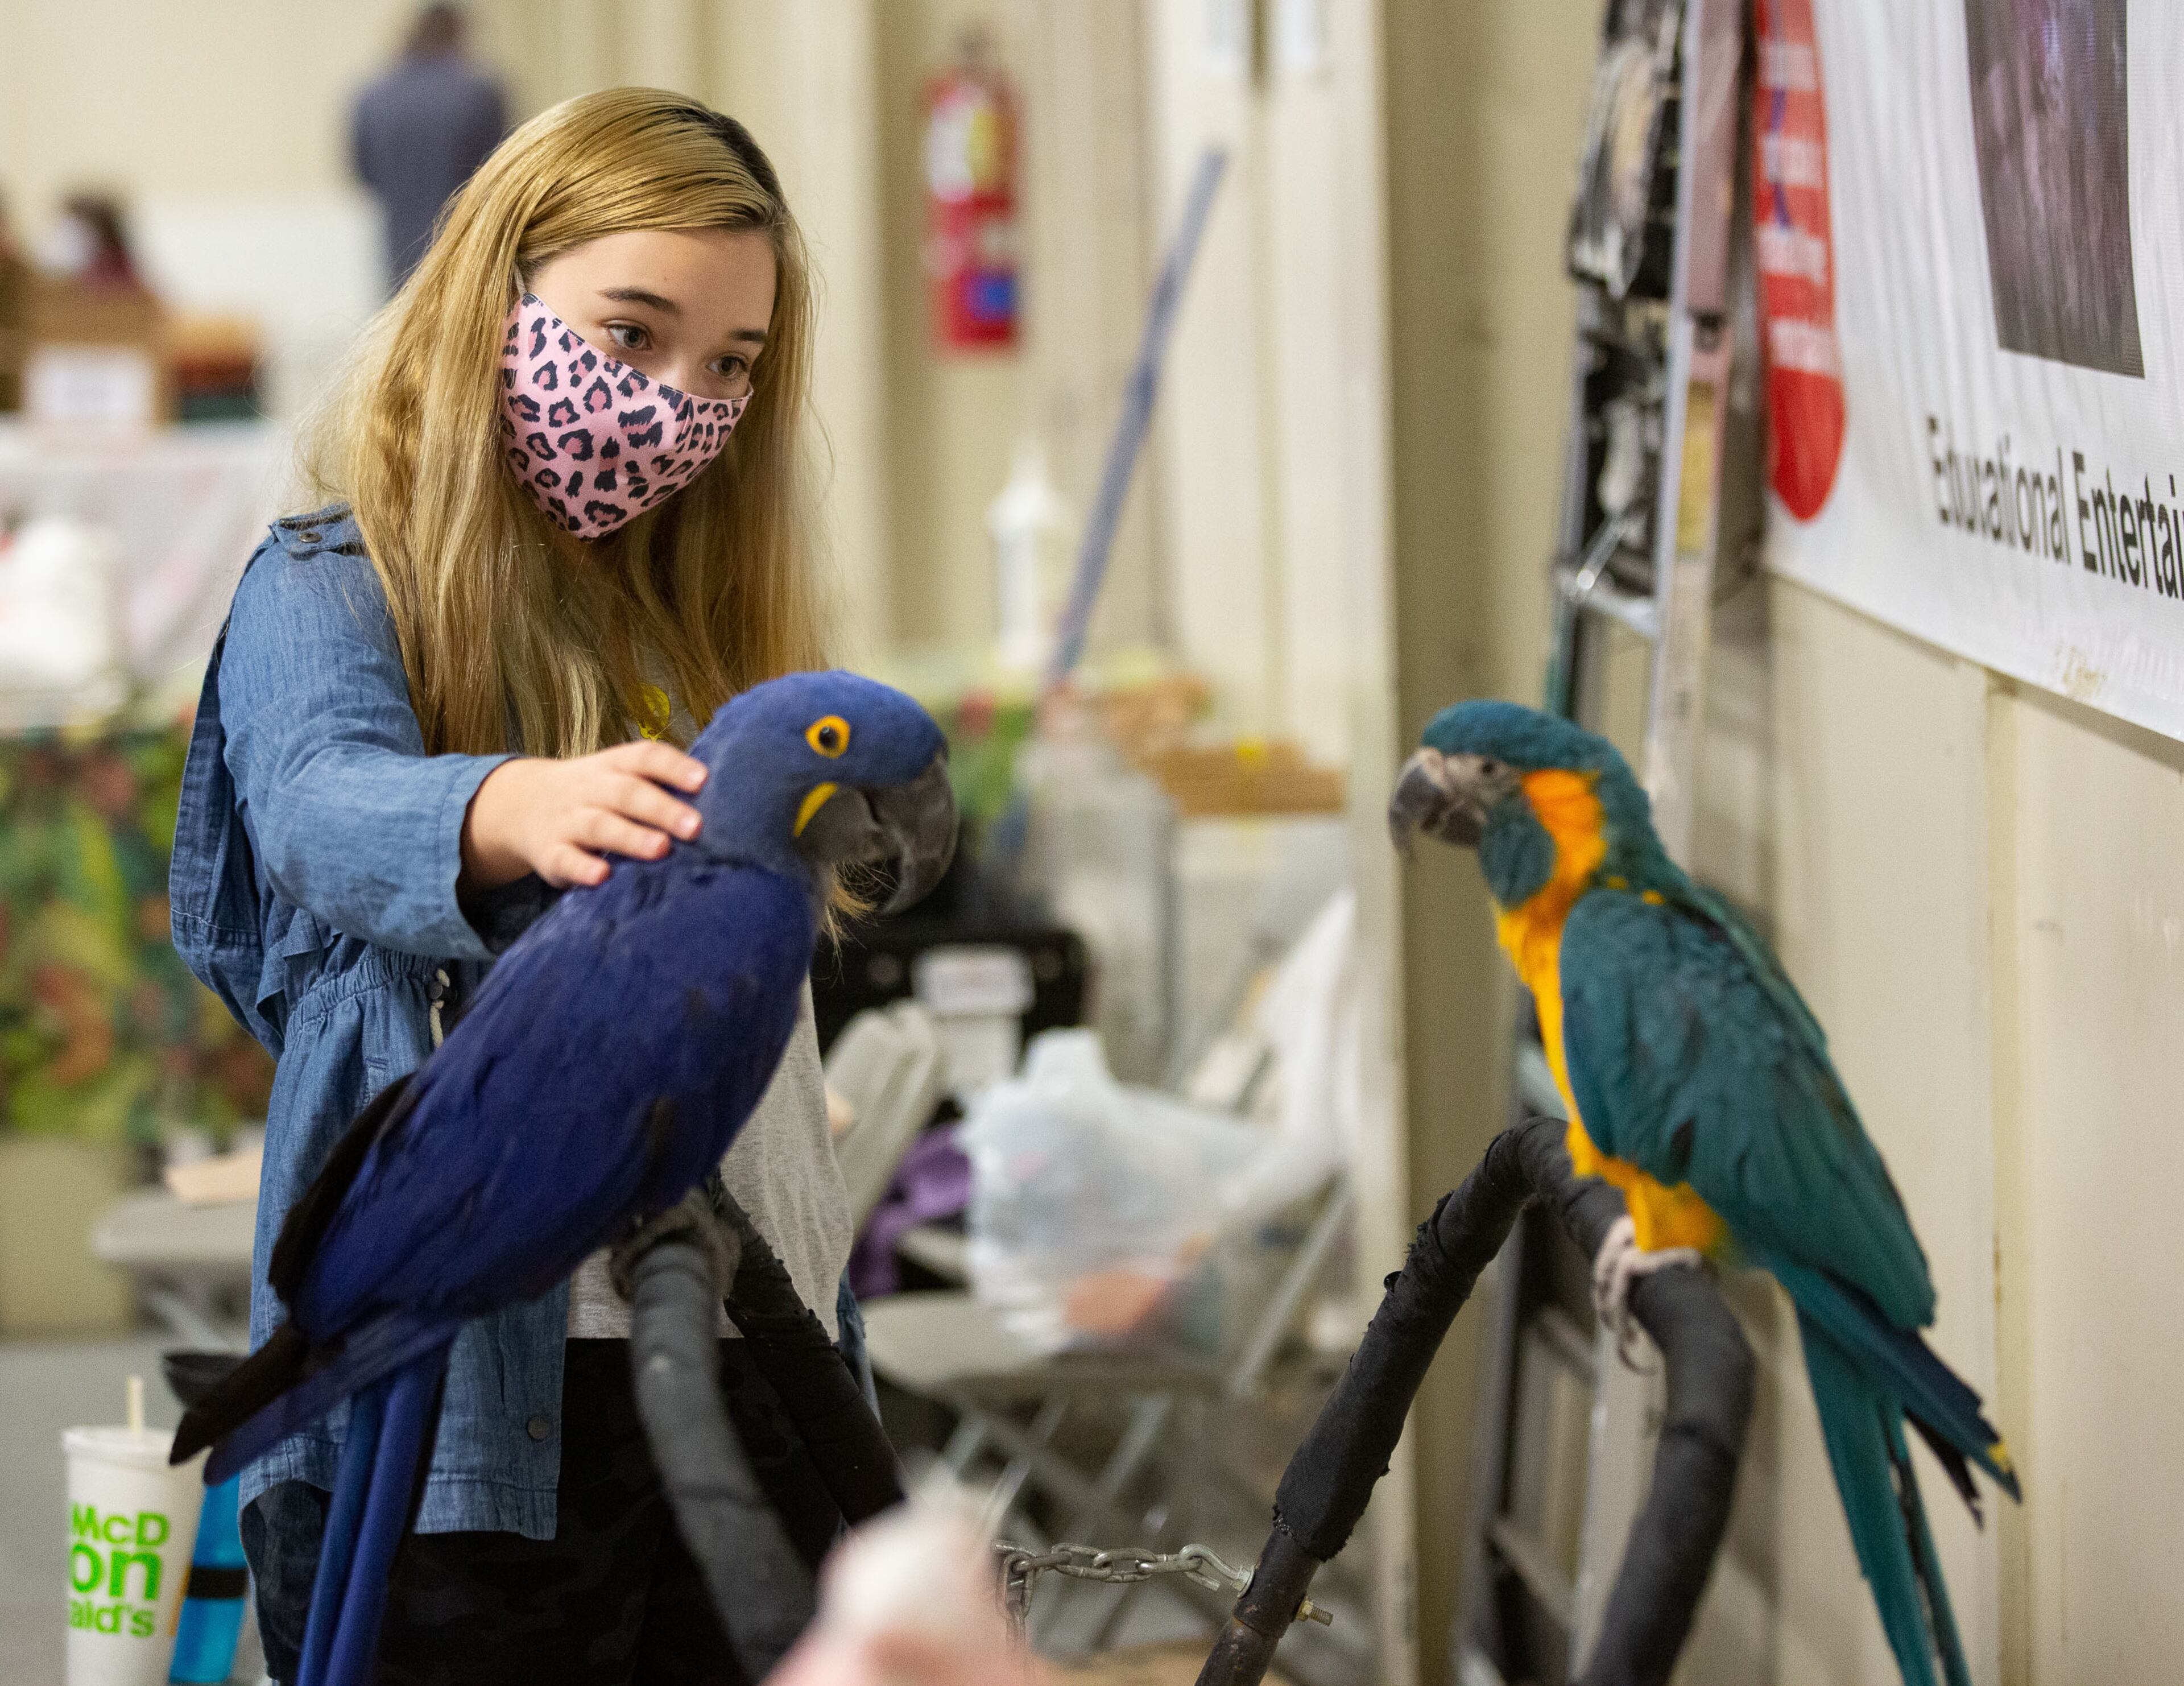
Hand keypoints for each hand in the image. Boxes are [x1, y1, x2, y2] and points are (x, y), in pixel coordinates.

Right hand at [461, 742, 706, 890]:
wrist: (523, 805)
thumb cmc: (597, 794)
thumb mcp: (620, 778)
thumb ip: (662, 786)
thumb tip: (729, 801)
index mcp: (614, 766)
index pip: (645, 757)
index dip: (674, 767)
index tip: (704, 780)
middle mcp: (591, 788)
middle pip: (626, 793)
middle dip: (662, 808)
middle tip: (696, 827)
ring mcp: (568, 820)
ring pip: (598, 825)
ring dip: (630, 837)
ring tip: (660, 849)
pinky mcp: (550, 852)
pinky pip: (565, 859)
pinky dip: (582, 868)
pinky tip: (602, 877)